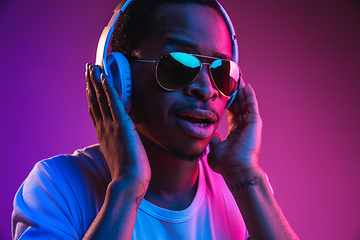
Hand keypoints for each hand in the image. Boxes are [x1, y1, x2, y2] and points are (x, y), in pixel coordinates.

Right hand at [85, 63, 150, 188]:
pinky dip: (108, 87)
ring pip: (101, 98)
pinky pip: (113, 101)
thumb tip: (123, 140)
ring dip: (96, 80)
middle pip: (94, 100)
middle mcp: (103, 127)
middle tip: (87, 69)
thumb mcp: (119, 155)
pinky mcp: (121, 124)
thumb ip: (118, 144)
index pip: (95, 110)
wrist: (128, 181)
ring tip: (92, 67)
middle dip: (90, 83)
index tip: (89, 85)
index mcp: (103, 134)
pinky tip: (104, 75)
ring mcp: (111, 125)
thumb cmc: (127, 172)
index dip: (92, 96)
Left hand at [208, 78, 262, 177]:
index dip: (227, 103)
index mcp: (235, 133)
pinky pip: (252, 106)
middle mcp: (243, 127)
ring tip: (237, 78)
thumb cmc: (226, 163)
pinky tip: (246, 86)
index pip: (231, 113)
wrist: (236, 169)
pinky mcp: (254, 123)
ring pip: (245, 103)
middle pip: (238, 106)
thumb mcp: (215, 150)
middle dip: (234, 93)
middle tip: (231, 80)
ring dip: (241, 91)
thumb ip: (214, 141)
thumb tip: (212, 135)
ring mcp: (250, 125)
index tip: (223, 93)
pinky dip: (249, 96)